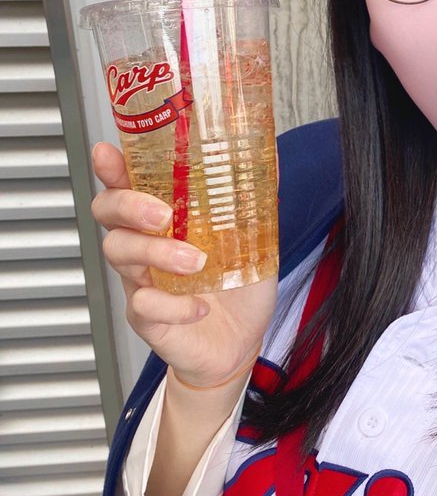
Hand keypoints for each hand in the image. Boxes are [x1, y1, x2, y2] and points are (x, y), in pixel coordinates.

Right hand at [90, 140, 277, 386]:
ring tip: (195, 262)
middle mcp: (145, 246)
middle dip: (128, 206)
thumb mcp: (253, 240)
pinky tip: (200, 306)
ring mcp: (141, 281)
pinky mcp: (148, 317)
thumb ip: (252, 205)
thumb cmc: (238, 288)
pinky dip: (174, 305)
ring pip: (121, 254)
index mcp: (164, 219)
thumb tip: (270, 160)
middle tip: (163, 215)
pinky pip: (144, 305)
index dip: (112, 168)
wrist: (242, 343)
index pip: (127, 184)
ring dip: (157, 253)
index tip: (108, 152)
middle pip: (108, 213)